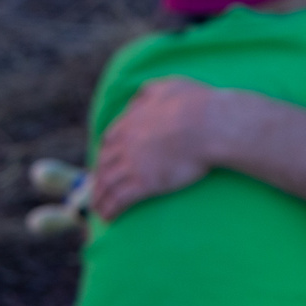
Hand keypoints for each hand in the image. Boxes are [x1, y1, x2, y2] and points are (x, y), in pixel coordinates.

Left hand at [89, 76, 231, 218]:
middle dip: (97, 178)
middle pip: (104, 164)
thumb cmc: (194, 103)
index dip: (104, 154)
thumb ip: (148, 92)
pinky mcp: (144, 183)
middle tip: (96, 190)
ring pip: (107, 184)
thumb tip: (136, 100)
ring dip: (100, 197)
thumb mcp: (167, 87)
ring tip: (98, 209)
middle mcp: (127, 144)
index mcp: (131, 122)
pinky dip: (111, 209)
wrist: (208, 124)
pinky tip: (109, 217)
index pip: (109, 141)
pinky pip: (120, 199)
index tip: (103, 163)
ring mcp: (133, 164)